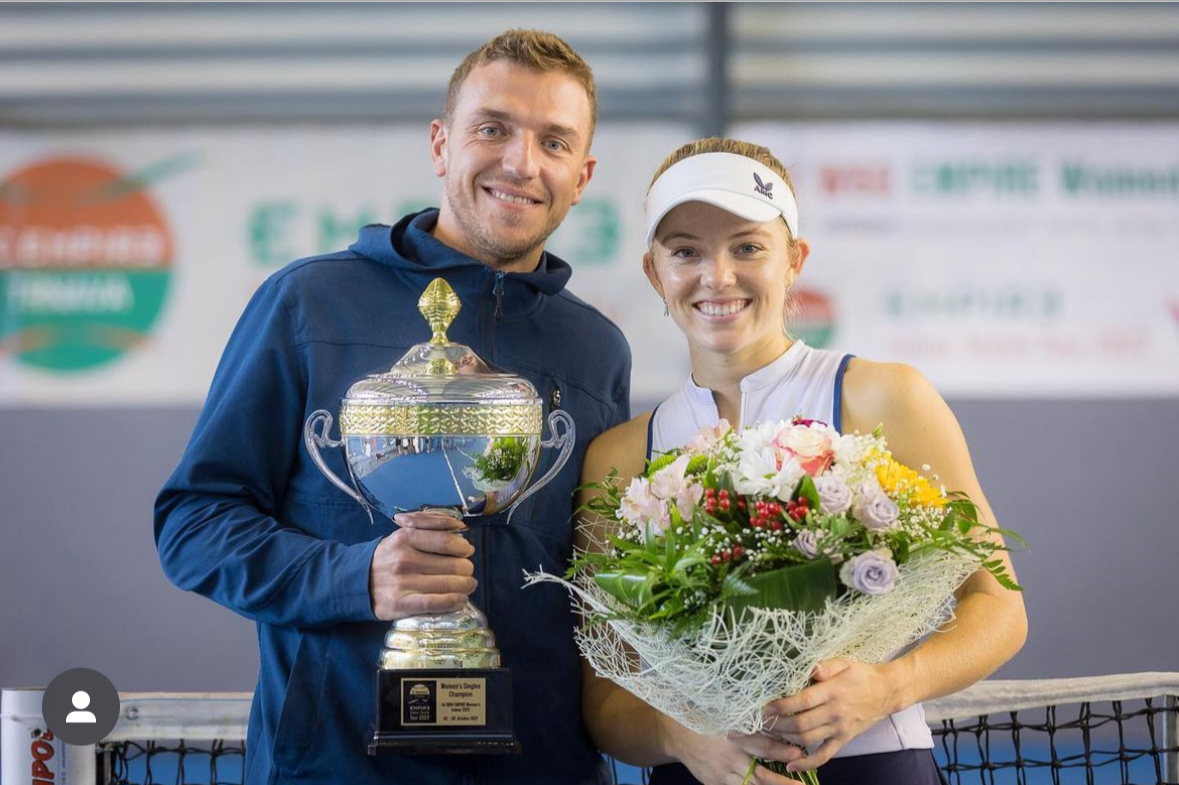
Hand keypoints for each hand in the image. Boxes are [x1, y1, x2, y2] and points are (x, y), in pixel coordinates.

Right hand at [368, 510, 476, 619]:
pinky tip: (461, 599)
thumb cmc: (388, 556)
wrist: (356, 581)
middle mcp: (404, 559)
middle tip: (467, 571)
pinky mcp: (400, 604)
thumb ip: (431, 524)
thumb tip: (460, 527)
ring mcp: (402, 583)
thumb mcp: (403, 532)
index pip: (446, 541)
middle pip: (452, 565)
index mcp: (405, 537)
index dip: (463, 548)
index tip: (467, 551)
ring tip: (468, 585)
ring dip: (465, 585)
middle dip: (466, 569)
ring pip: (448, 585)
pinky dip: (454, 601)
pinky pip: (436, 603)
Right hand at [662, 717, 802, 784]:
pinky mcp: (714, 783)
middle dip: (782, 782)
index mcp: (733, 736)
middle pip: (760, 774)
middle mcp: (729, 757)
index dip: (782, 751)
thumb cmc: (706, 719)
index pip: (763, 746)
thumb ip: (748, 718)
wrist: (676, 735)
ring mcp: (721, 774)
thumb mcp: (726, 713)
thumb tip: (776, 716)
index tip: (800, 754)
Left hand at [761, 659, 897, 772]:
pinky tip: (791, 764)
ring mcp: (839, 728)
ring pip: (807, 739)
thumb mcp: (845, 663)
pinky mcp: (844, 739)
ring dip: (785, 738)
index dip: (781, 705)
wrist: (887, 692)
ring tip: (770, 732)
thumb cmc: (862, 675)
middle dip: (777, 723)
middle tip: (762, 720)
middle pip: (801, 723)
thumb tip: (811, 668)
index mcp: (833, 691)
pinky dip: (807, 763)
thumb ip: (827, 666)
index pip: (802, 701)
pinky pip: (825, 755)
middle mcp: (835, 712)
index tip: (766, 706)